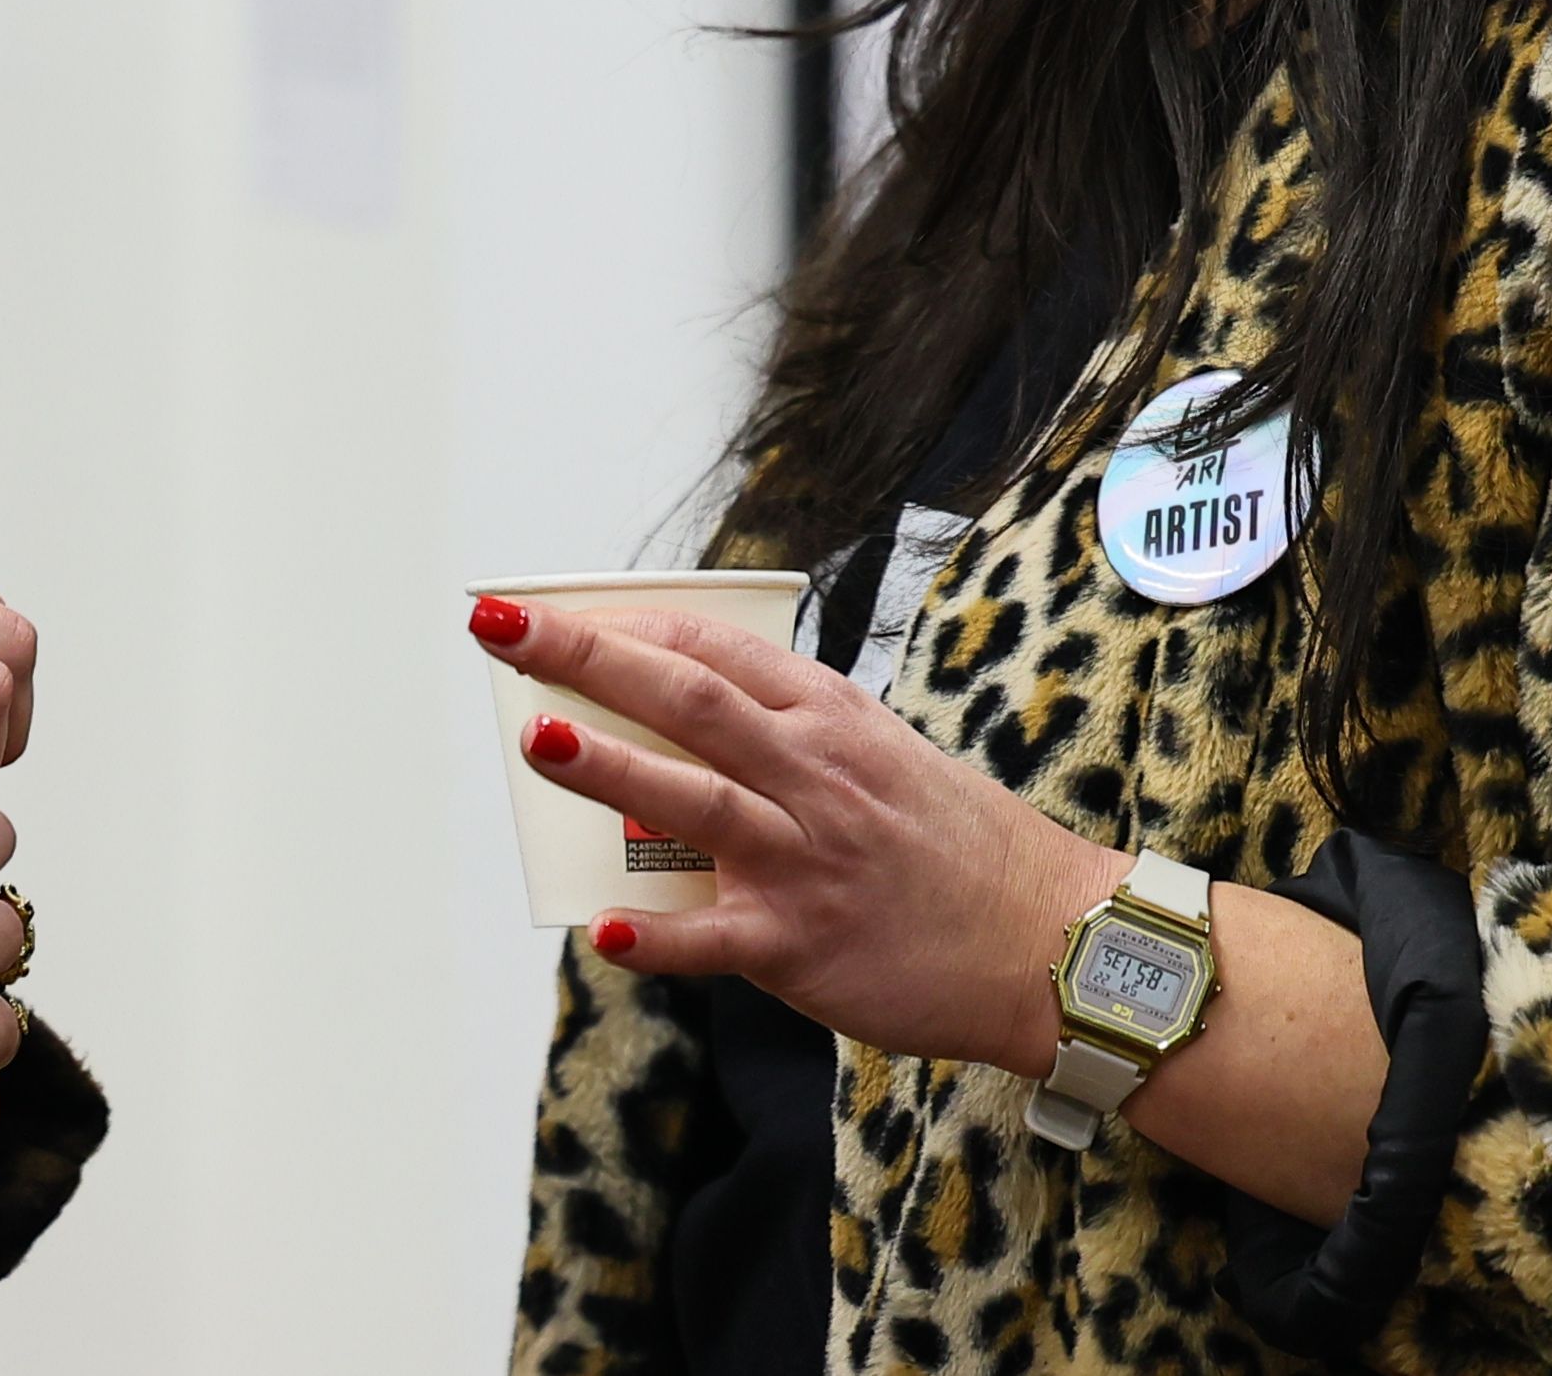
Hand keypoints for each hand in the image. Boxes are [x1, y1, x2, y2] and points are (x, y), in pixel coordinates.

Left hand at [469, 594, 1105, 1070]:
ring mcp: (806, 857)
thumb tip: (690, 722)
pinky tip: (601, 929)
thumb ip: (794, 737)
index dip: (624, 624)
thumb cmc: (959, 849)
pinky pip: (714, 938)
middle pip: (685, 698)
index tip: (552, 609)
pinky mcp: (802, 942)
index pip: (713, 647)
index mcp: (831, 717)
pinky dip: (656, 935)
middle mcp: (814, 773)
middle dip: (584, 657)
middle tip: (500, 626)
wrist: (1051, 941)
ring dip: (605, 764)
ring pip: (691, 796)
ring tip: (533, 733)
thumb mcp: (883, 756)